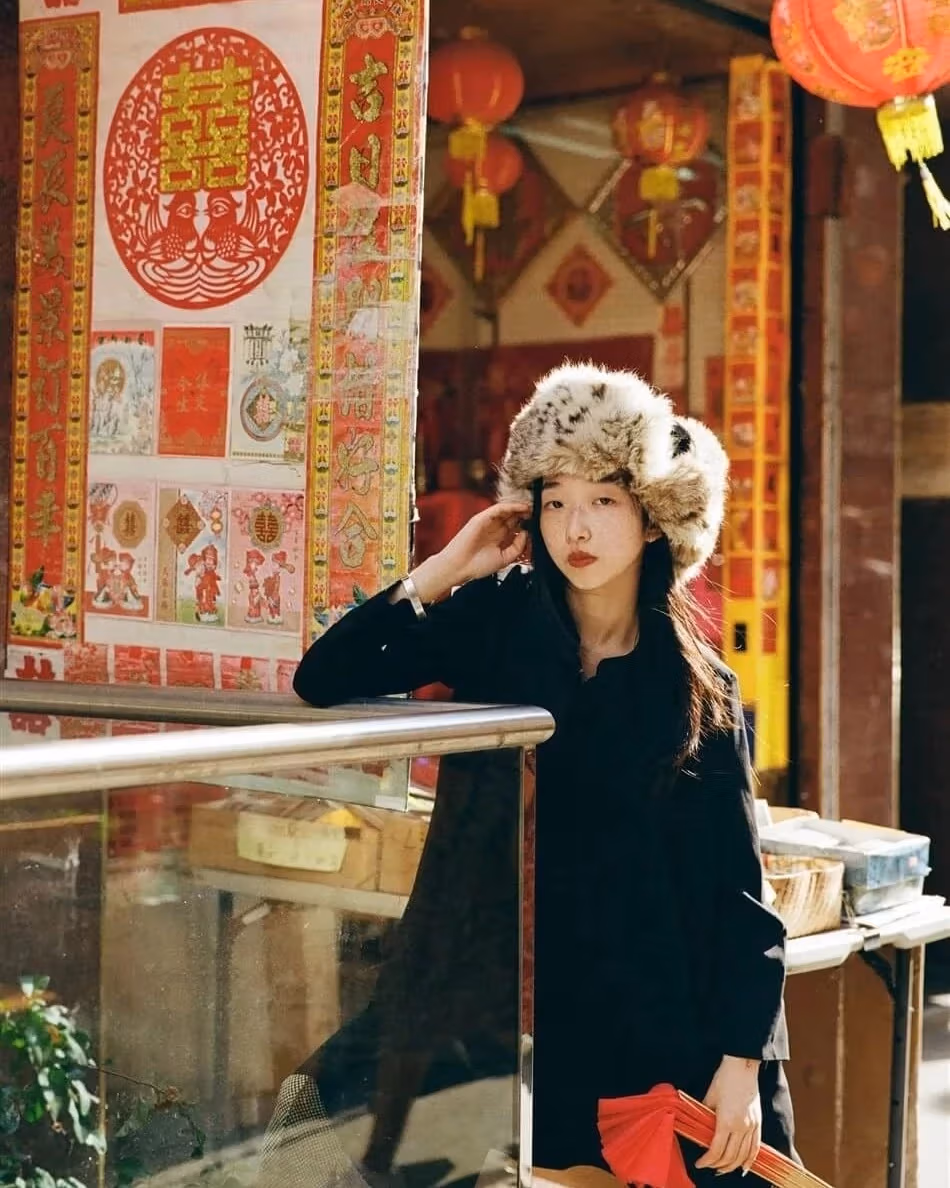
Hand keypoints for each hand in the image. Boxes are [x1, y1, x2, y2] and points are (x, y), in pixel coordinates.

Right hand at [440, 500, 531, 584]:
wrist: (459, 568)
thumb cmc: (477, 566)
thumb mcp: (504, 558)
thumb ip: (517, 547)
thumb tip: (526, 533)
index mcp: (498, 537)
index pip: (514, 525)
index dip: (526, 522)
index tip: (538, 521)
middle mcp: (493, 528)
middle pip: (511, 516)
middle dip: (524, 513)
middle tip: (537, 511)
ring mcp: (486, 522)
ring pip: (505, 511)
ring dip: (518, 507)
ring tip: (531, 507)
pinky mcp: (480, 519)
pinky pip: (497, 509)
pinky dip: (509, 506)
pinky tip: (519, 508)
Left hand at [695, 1056, 761, 1175]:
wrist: (742, 1066)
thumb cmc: (724, 1079)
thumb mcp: (709, 1097)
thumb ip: (705, 1116)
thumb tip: (699, 1130)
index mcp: (726, 1121)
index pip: (716, 1150)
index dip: (707, 1160)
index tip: (700, 1163)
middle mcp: (741, 1127)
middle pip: (730, 1156)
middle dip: (718, 1166)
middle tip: (709, 1167)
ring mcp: (752, 1126)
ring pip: (743, 1156)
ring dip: (733, 1166)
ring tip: (723, 1169)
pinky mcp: (758, 1123)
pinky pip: (755, 1148)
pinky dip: (750, 1160)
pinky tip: (744, 1166)